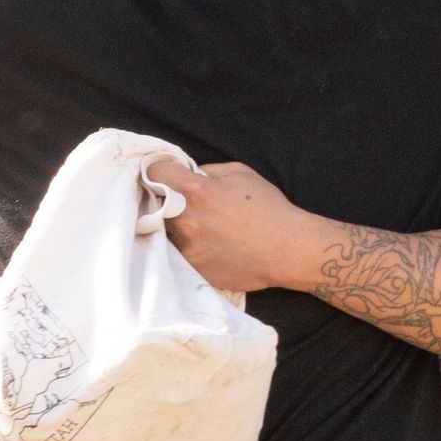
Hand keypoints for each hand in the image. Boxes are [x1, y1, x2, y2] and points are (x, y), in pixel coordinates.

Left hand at [147, 157, 319, 294]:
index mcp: (197, 192)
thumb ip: (206, 171)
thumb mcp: (239, 173)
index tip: (163, 175)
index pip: (154, 173)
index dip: (157, 170)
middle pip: (152, 205)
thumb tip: (186, 174)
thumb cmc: (269, 209)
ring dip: (171, 227)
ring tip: (194, 226)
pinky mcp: (194, 270)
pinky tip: (204, 245)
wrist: (288, 250)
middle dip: (162, 200)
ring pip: (163, 233)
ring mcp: (188, 249)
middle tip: (177, 201)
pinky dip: (184, 248)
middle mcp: (186, 221)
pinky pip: (176, 255)